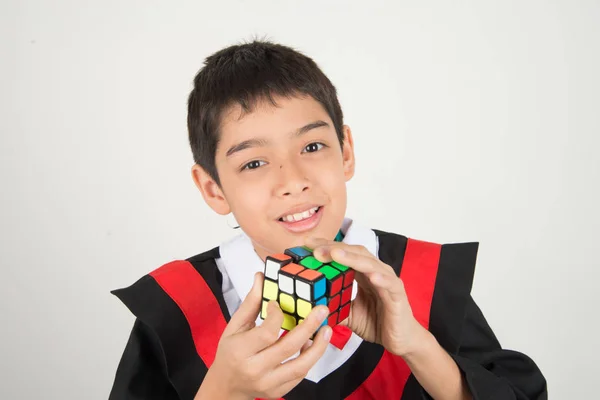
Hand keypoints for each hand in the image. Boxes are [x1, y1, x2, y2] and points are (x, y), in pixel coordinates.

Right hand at [196, 272, 331, 399]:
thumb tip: (260, 277)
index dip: (277, 315)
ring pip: (300, 366)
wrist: (226, 386)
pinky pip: (300, 375)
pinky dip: (309, 359)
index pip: (267, 332)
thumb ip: (250, 303)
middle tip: (322, 310)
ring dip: (318, 347)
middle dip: (309, 326)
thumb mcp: (234, 327)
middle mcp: (255, 369)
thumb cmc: (229, 353)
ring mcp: (268, 383)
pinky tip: (313, 345)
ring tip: (326, 329)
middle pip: (288, 347)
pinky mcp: (278, 391)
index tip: (278, 303)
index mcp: (240, 351)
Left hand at [305, 237, 425, 356]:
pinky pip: (389, 284)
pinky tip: (372, 276)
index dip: (326, 247)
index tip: (306, 244)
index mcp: (362, 273)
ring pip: (369, 264)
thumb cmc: (377, 323)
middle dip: (334, 249)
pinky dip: (381, 278)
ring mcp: (387, 281)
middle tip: (314, 249)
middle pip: (354, 253)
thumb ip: (333, 306)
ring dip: (352, 258)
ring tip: (335, 254)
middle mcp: (375, 271)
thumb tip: (311, 306)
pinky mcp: (398, 294)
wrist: (400, 341)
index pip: (343, 254)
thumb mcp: (348, 314)